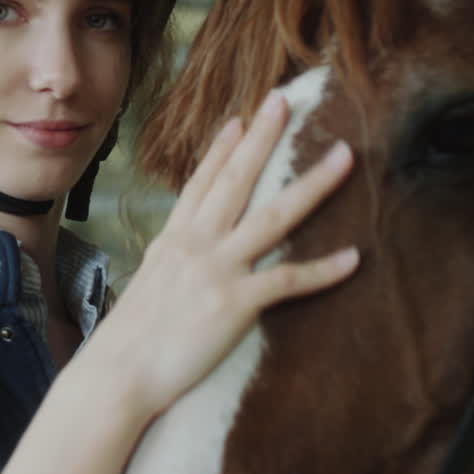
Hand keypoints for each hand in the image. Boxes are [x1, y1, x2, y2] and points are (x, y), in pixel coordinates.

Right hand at [88, 90, 357, 418]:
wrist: (119, 372)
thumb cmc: (129, 338)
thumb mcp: (147, 284)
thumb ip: (171, 262)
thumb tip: (180, 254)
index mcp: (173, 238)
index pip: (201, 182)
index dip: (222, 149)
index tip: (240, 118)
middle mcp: (196, 243)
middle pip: (238, 180)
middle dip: (264, 137)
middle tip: (284, 101)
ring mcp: (217, 269)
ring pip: (274, 216)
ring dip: (314, 184)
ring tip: (344, 156)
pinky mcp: (235, 302)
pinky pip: (288, 280)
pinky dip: (324, 270)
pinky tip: (354, 257)